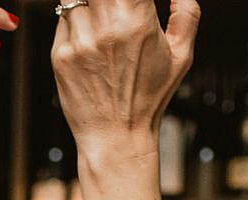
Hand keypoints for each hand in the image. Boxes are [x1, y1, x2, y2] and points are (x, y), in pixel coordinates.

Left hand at [50, 0, 197, 142]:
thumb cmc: (149, 98)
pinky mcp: (59, 54)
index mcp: (137, 21)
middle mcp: (105, 28)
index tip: (130, 0)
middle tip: (111, 6)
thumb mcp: (181, 55)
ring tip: (101, 18)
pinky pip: (62, 21)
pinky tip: (88, 38)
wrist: (115, 137)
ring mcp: (79, 41)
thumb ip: (187, 14)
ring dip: (87, 2)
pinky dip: (73, 20)